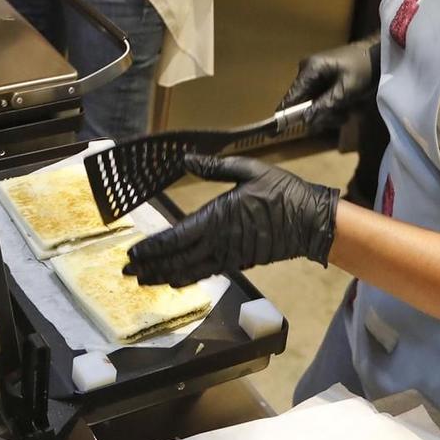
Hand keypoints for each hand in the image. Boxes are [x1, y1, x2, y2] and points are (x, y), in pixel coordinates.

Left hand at [124, 156, 341, 285]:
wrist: (312, 221)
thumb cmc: (282, 192)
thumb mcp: (248, 170)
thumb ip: (214, 166)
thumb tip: (186, 158)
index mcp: (217, 218)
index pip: (175, 238)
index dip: (151, 248)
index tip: (133, 253)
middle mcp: (219, 242)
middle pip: (176, 260)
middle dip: (150, 267)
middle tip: (128, 272)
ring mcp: (229, 255)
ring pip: (189, 271)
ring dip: (164, 276)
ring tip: (144, 280)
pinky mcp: (239, 262)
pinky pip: (208, 273)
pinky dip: (188, 278)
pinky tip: (176, 279)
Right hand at [279, 38, 378, 131]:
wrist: (379, 53)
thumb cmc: (364, 67)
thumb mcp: (348, 88)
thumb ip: (326, 104)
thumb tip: (306, 121)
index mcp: (310, 69)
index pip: (291, 97)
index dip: (284, 116)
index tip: (273, 133)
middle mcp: (307, 72)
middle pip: (303, 104)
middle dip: (321, 114)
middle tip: (341, 117)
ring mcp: (315, 76)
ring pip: (314, 104)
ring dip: (330, 112)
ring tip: (349, 111)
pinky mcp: (323, 80)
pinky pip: (322, 99)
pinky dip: (333, 106)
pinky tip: (348, 105)